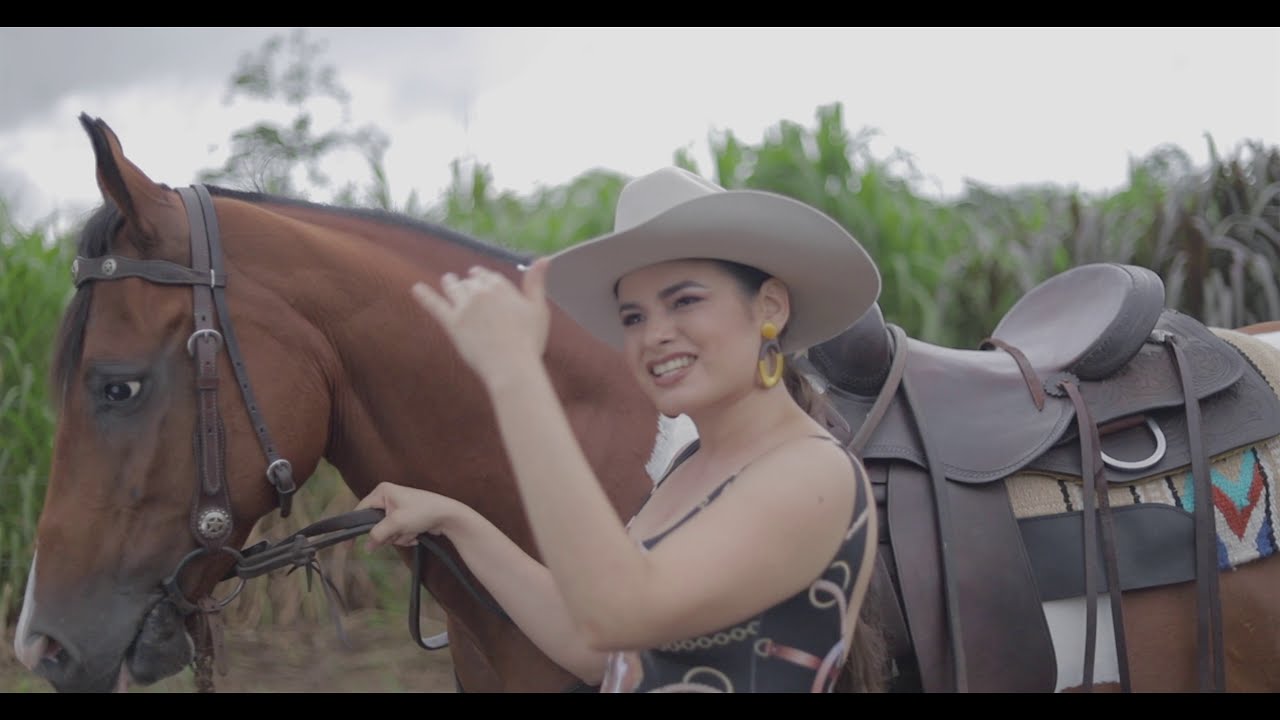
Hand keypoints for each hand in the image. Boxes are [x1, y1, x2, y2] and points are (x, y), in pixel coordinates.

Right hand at [354, 482, 463, 549]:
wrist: (449, 516)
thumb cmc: (423, 512)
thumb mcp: (396, 523)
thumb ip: (378, 534)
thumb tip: (366, 546)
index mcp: (382, 491)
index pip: (360, 511)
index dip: (354, 528)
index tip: (349, 545)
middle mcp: (388, 497)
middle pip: (375, 525)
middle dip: (388, 533)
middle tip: (399, 532)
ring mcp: (397, 508)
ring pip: (387, 532)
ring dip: (399, 536)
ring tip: (412, 530)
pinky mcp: (406, 518)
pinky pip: (398, 533)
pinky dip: (406, 536)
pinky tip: (417, 532)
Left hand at [411, 257, 551, 386]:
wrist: (512, 366)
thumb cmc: (529, 341)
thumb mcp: (538, 309)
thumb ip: (536, 282)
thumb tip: (543, 259)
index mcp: (501, 286)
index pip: (488, 276)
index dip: (484, 278)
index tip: (481, 279)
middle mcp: (481, 291)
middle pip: (470, 281)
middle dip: (468, 283)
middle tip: (465, 284)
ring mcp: (464, 306)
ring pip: (453, 287)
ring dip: (450, 283)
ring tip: (447, 281)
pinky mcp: (452, 323)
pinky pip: (434, 305)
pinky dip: (424, 295)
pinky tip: (416, 289)